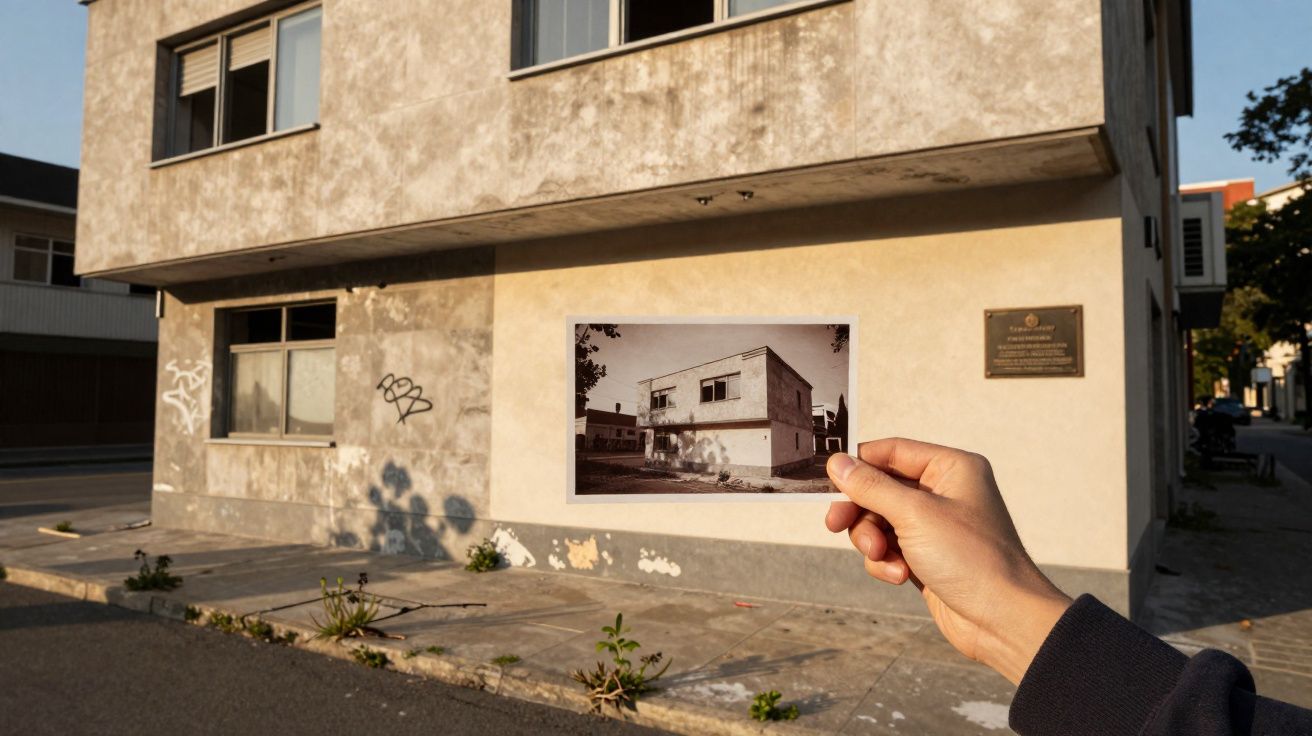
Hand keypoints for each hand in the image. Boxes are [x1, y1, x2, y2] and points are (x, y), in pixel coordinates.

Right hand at [824, 438, 1071, 684]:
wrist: (1002, 620)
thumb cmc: (971, 558)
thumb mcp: (914, 515)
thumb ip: (871, 487)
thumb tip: (837, 463)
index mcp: (950, 468)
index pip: (892, 452)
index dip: (858, 464)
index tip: (827, 481)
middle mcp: (943, 492)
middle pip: (879, 488)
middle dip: (860, 511)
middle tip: (836, 524)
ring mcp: (934, 527)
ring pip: (878, 522)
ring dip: (872, 541)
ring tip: (883, 557)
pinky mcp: (925, 557)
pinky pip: (888, 549)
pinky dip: (886, 562)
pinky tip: (900, 576)